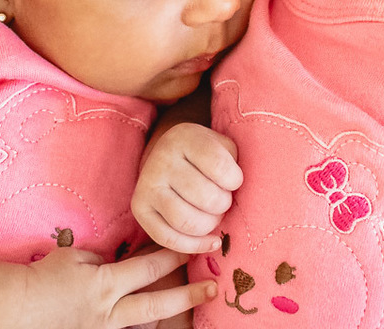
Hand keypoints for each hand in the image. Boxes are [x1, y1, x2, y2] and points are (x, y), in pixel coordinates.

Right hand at [16, 246, 213, 328]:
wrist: (15, 310)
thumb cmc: (42, 279)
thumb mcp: (74, 259)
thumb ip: (100, 261)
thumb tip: (113, 264)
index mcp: (105, 284)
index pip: (148, 268)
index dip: (172, 256)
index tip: (194, 247)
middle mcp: (110, 311)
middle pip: (158, 302)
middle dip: (189, 295)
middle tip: (213, 287)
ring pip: (145, 322)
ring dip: (168, 314)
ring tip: (190, 307)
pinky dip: (140, 323)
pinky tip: (154, 320)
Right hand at [132, 123, 242, 252]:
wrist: (170, 154)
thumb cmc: (207, 155)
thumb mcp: (224, 147)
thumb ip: (236, 166)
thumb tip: (244, 202)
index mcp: (185, 137)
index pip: (220, 166)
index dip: (235, 180)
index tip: (234, 181)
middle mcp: (162, 159)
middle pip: (206, 198)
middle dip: (223, 205)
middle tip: (223, 201)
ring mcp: (147, 183)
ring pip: (186, 222)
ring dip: (210, 226)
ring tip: (214, 216)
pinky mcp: (139, 207)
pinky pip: (168, 238)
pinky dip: (194, 246)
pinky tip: (211, 242)